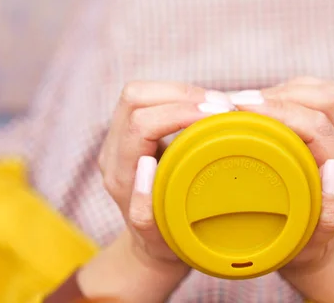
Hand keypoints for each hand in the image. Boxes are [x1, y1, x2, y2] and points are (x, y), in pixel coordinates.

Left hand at [83, 81, 233, 299]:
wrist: (150, 243)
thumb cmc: (161, 241)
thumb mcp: (157, 235)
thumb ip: (145, 209)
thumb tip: (145, 166)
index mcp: (118, 174)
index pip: (140, 124)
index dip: (178, 112)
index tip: (216, 116)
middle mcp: (112, 151)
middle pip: (134, 95)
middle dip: (181, 93)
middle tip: (221, 106)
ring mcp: (118, 137)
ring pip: (140, 91)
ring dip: (181, 91)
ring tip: (216, 104)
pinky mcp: (131, 129)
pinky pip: (150, 98)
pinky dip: (180, 96)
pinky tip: (203, 107)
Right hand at [229, 77, 333, 275]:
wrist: (319, 249)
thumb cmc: (305, 249)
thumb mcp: (307, 246)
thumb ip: (320, 218)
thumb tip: (322, 175)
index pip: (322, 129)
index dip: (282, 113)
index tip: (243, 111)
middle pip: (328, 99)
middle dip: (280, 95)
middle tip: (238, 102)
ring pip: (323, 91)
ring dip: (283, 90)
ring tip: (246, 101)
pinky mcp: (333, 130)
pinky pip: (315, 96)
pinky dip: (287, 93)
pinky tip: (262, 103)